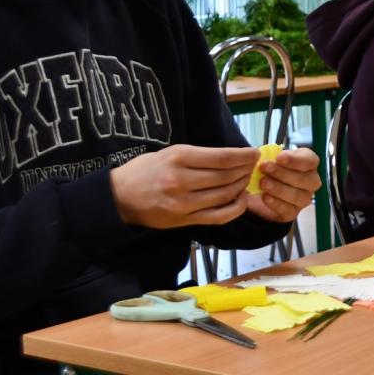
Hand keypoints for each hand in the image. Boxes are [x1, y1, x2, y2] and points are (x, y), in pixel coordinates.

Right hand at [110, 144, 257, 227]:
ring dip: (242, 186)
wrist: (119, 197)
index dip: (243, 155)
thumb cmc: (146, 170)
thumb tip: (232, 156)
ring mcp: (183, 203)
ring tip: (247, 179)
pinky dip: (235, 209)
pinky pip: (218, 217)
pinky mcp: (184, 221)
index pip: (221, 157)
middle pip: (226, 176)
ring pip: (225, 195)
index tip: (254, 153)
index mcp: (178, 158)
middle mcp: (181, 180)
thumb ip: (198, 156)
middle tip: (253, 166)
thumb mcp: (169, 153)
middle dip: (245, 170)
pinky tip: (242, 200)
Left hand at [247, 147, 321, 222]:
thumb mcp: (270, 158)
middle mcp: (311, 181)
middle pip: (304, 179)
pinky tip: (265, 197)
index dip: (295, 160)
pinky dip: (276, 203)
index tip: (279, 158)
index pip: (310, 161)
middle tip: (264, 167)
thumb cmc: (270, 169)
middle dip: (283, 173)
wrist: (259, 190)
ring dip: (279, 188)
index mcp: (308, 164)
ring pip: (297, 196)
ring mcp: (304, 198)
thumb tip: (265, 153)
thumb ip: (271, 155)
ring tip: (263, 183)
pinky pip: (288, 209)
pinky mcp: (293, 212)